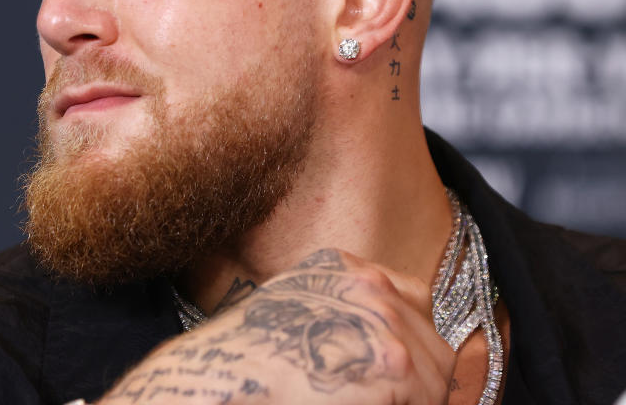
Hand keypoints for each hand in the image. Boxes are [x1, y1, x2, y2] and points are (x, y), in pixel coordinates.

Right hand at [99, 249, 454, 404]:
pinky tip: (363, 403)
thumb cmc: (247, 354)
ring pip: (438, 378)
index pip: (417, 299)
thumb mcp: (294, 307)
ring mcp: (386, 328)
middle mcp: (373, 291)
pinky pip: (426, 400)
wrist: (226, 377)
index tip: (415, 366)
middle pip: (436, 343)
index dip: (419, 337)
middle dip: (426, 378)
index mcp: (347, 271)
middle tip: (401, 396)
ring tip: (368, 399)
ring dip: (418, 398)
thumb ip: (340, 312)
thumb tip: (375, 349)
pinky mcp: (393, 370)